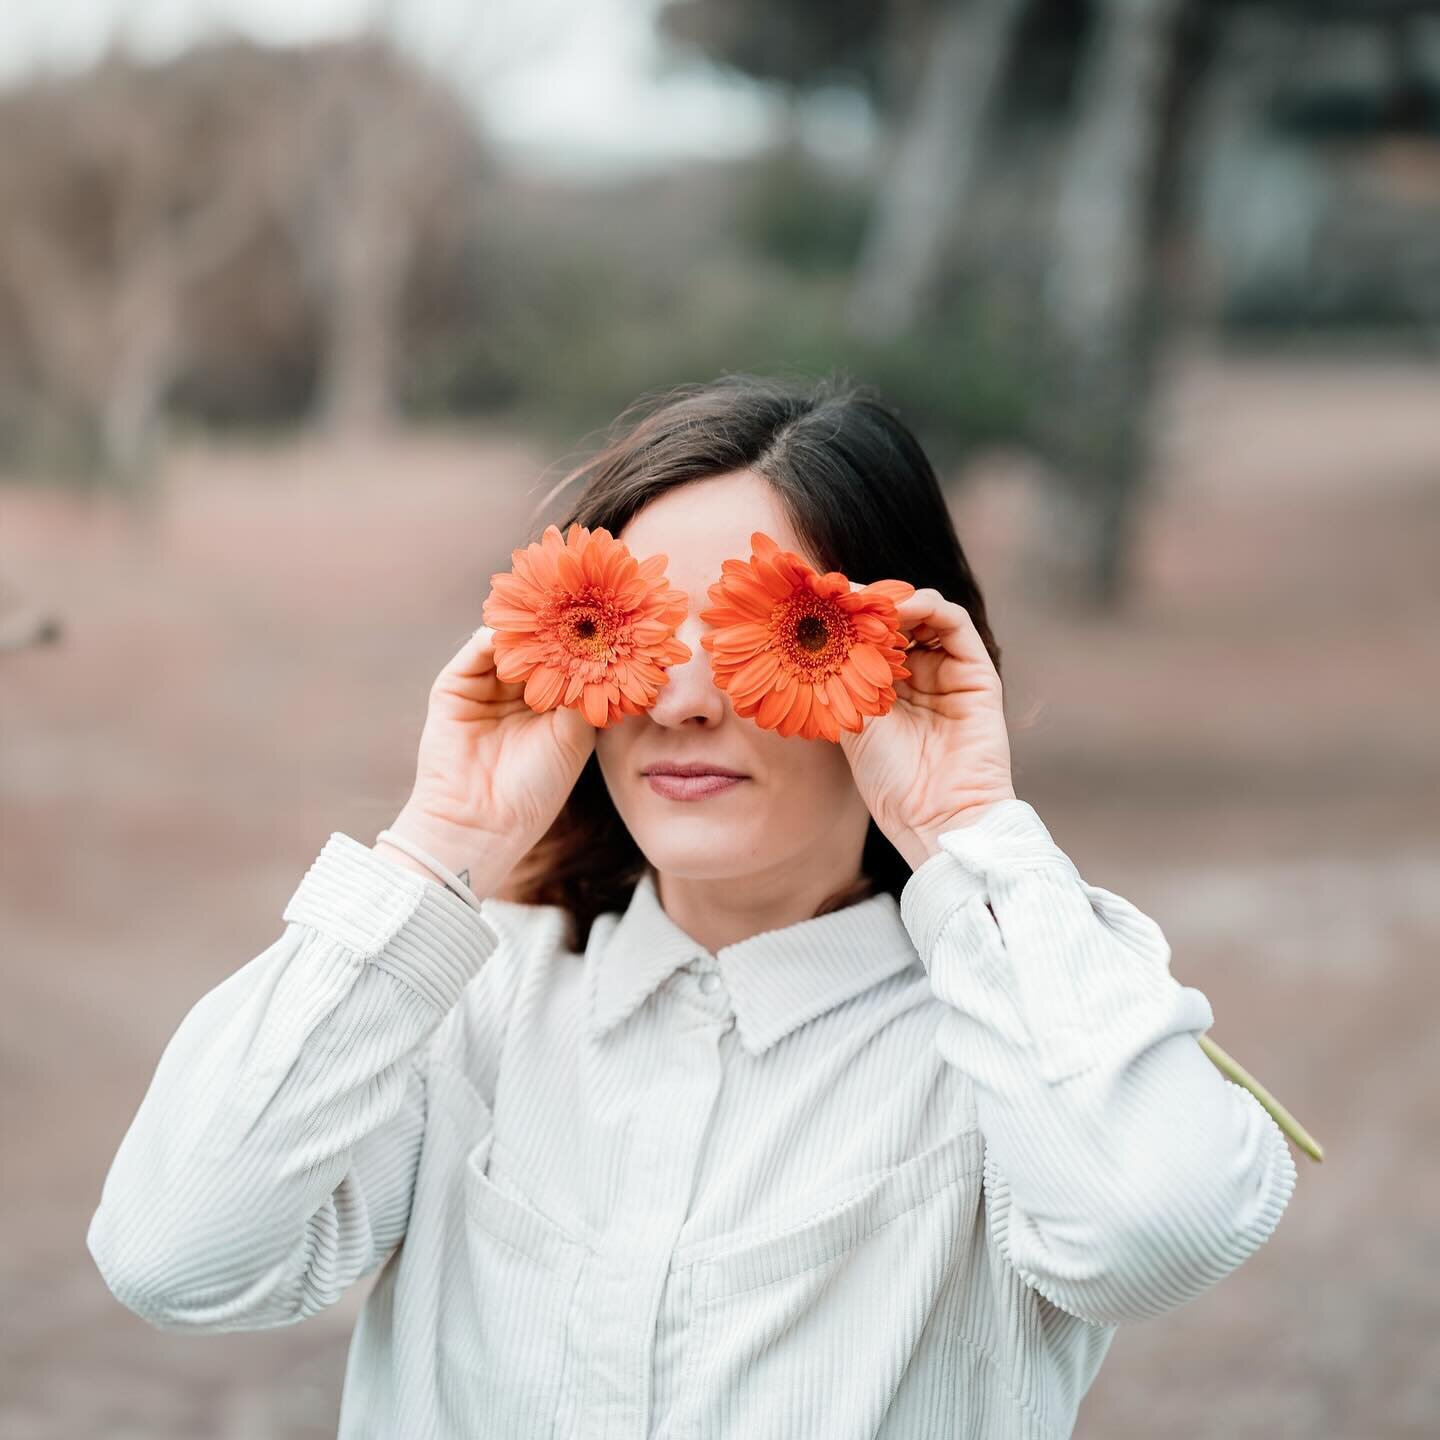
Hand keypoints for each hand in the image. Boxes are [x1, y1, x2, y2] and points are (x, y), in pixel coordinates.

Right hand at [384, 624, 596, 889]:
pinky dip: (497, 635)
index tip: (609, 616)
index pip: (568, 659)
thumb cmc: (536, 788)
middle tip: (581, 598)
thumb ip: (585, 690)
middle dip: (558, 625)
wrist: (483, 823)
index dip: (585, 641)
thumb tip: (601, 647)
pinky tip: (520, 632)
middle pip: (538, 644)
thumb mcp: (575, 736)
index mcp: (551, 705)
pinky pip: (477, 649)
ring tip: (553, 609)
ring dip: (530, 627)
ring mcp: (486, 686)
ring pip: (509, 642)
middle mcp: (518, 692)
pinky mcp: (455, 685)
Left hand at [837, 584, 1015, 870]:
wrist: (935, 818)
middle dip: (867, 604)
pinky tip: (900, 609)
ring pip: (925, 615)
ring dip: (895, 601)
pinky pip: (956, 624)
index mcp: (887, 690)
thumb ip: (836, 680)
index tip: (815, 603)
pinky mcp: (977, 674)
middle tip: (838, 592)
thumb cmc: (890, 783)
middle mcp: (920, 677)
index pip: (868, 638)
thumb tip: (803, 640)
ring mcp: (949, 672)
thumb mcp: (850, 723)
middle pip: (896, 621)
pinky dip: (928, 607)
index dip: (845, 619)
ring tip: (867, 602)